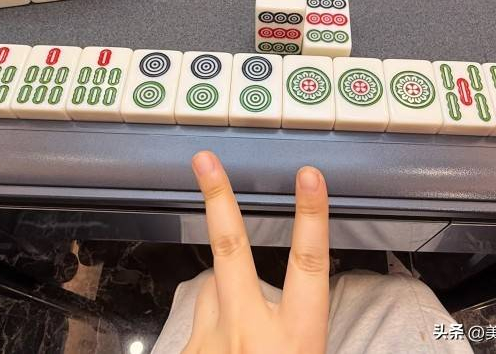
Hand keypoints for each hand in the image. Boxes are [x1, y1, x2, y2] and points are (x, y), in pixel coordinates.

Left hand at [183, 151, 329, 353]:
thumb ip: (299, 327)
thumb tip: (291, 308)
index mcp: (294, 337)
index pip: (308, 264)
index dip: (310, 216)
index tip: (309, 177)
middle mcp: (247, 331)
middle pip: (230, 248)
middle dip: (218, 199)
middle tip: (204, 160)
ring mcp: (209, 341)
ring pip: (209, 288)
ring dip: (221, 288)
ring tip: (237, 322)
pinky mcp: (185, 353)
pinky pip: (196, 322)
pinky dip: (209, 326)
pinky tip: (221, 347)